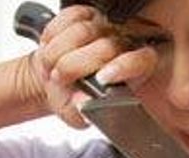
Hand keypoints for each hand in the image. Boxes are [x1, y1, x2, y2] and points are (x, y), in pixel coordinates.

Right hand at [29, 5, 158, 128]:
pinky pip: (68, 17)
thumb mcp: (76, 114)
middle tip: (58, 79)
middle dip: (72, 66)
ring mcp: (105, 27)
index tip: (102, 78)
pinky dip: (52, 36)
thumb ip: (80, 113)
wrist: (55, 79)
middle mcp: (122, 45)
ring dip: (57, 52)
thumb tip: (83, 103)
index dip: (122, 68)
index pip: (138, 62)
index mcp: (133, 71)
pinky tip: (50, 48)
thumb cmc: (72, 96)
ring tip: (52, 67)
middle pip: (105, 48)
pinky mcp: (86, 13)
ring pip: (82, 31)